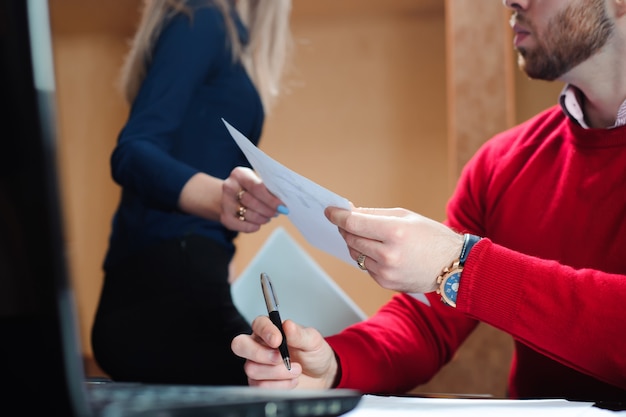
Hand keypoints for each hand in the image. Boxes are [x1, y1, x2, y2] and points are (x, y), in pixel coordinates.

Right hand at [221, 167, 287, 232]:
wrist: (229, 195)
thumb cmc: (249, 188)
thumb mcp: (257, 181)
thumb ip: (268, 189)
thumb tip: (283, 202)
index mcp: (239, 174)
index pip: (256, 187)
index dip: (271, 199)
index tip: (282, 206)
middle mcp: (229, 186)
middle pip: (252, 202)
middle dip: (268, 210)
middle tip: (277, 212)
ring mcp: (225, 202)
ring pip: (247, 214)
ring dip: (262, 218)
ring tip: (268, 217)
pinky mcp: (224, 216)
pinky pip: (239, 225)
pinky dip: (251, 227)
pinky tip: (257, 225)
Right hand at [231, 316, 337, 388]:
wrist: (320, 376)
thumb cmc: (314, 355)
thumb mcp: (313, 341)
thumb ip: (300, 334)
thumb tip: (288, 325)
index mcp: (270, 330)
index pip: (258, 324)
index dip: (265, 331)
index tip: (277, 339)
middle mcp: (260, 346)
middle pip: (240, 345)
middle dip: (260, 353)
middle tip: (281, 358)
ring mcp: (258, 365)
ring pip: (252, 368)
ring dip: (277, 372)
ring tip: (295, 369)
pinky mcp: (260, 383)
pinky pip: (259, 386)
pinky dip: (279, 385)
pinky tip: (290, 380)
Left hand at [325, 206, 463, 292]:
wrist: (453, 265)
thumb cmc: (431, 237)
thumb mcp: (405, 216)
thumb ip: (374, 214)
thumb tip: (349, 212)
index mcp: (394, 232)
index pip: (354, 223)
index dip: (338, 216)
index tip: (329, 211)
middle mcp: (388, 254)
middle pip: (351, 239)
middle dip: (345, 228)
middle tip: (345, 221)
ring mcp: (386, 271)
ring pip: (356, 254)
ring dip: (355, 243)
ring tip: (365, 235)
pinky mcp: (385, 283)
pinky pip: (365, 266)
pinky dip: (366, 257)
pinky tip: (377, 251)